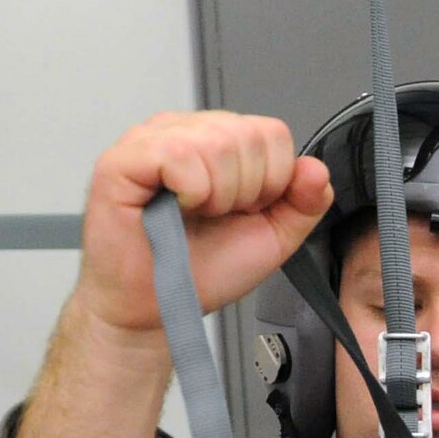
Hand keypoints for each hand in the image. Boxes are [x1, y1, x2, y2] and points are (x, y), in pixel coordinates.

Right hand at [74, 110, 332, 335]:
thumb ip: (303, 203)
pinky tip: (177, 210)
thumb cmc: (206, 269)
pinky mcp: (122, 160)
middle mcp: (184, 131)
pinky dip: (192, 191)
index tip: (247, 211)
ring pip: (217, 141)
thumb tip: (316, 169)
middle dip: (248, 191)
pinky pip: (178, 153)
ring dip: (219, 195)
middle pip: (249, 135)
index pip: (271, 132)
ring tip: (195, 215)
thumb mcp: (273, 236)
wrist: (163, 306)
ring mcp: (150, 140)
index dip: (272, 180)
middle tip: (218, 216)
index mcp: (218, 141)